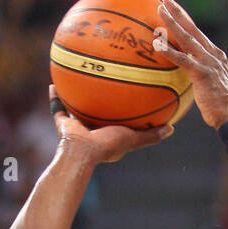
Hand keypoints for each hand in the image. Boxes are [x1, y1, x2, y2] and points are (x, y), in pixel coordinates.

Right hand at [49, 86, 172, 163]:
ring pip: (76, 109)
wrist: (82, 151)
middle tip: (102, 83)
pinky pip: (58, 107)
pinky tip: (56, 80)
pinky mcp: (63, 125)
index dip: (121, 111)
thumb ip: (151, 135)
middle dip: (98, 100)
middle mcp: (91, 132)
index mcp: (107, 137)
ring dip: (76, 95)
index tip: (127, 97)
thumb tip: (171, 129)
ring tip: (77, 76)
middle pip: (95, 113)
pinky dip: (56, 96)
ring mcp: (76, 129)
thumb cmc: (108, 145)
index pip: (116, 121)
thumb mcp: (133, 138)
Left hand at [155, 0, 227, 128]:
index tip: (173, 6)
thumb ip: (199, 73)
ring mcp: (209, 62)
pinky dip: (169, 50)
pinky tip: (157, 44)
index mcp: (215, 54)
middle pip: (192, 28)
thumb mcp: (210, 85)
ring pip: (187, 38)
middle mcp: (213, 54)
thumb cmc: (218, 106)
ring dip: (172, 23)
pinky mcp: (203, 73)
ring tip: (159, 11)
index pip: (197, 32)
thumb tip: (185, 74)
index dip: (185, 18)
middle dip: (178, 11)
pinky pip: (183, 59)